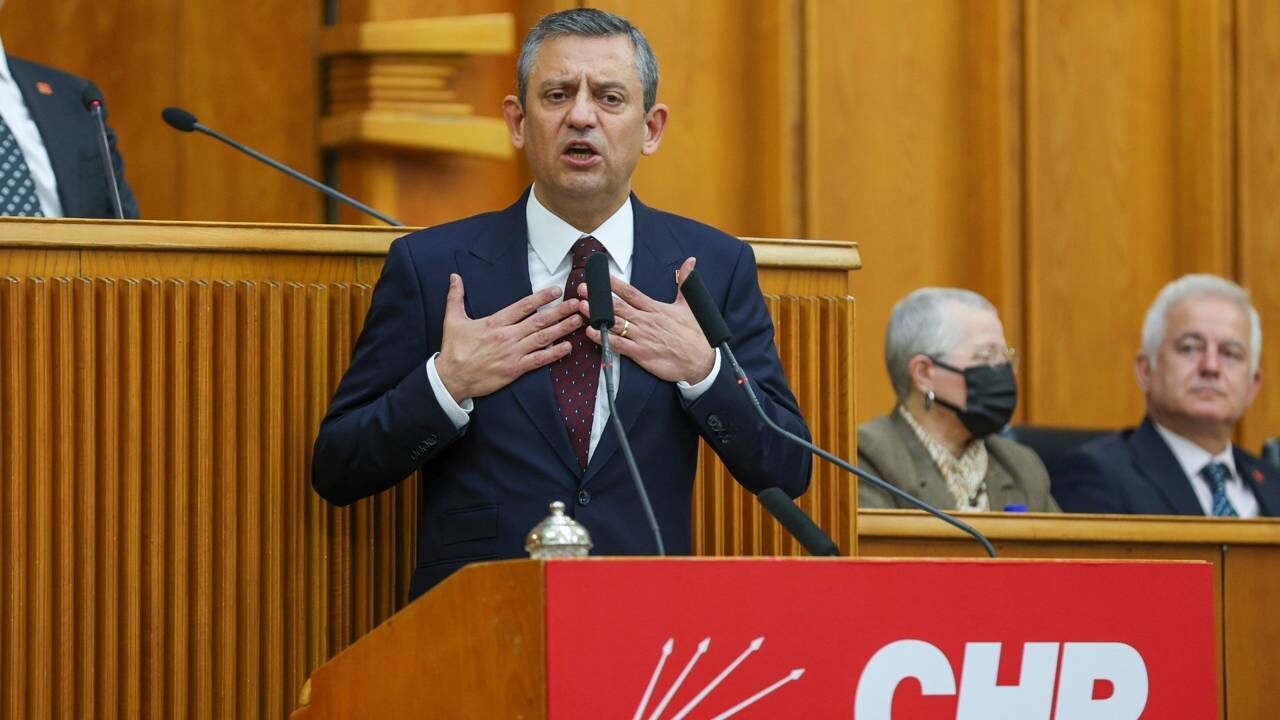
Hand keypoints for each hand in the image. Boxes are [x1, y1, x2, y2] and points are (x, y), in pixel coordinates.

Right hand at [436, 274, 581, 400]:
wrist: (451, 378)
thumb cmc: (454, 349)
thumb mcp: (453, 320)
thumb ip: (456, 297)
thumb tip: (454, 277)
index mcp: (495, 322)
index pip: (523, 306)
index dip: (541, 298)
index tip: (556, 291)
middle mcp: (508, 336)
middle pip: (539, 320)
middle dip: (560, 311)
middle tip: (577, 303)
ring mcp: (513, 353)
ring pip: (543, 338)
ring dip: (562, 329)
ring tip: (578, 320)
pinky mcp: (515, 369)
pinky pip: (538, 360)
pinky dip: (554, 354)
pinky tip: (567, 347)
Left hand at [576, 257, 714, 383]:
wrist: (701, 362)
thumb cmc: (695, 335)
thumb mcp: (691, 305)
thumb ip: (685, 283)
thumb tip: (690, 262)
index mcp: (656, 309)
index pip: (631, 293)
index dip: (615, 284)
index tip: (601, 276)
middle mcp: (647, 321)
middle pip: (618, 306)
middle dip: (599, 297)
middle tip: (583, 288)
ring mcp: (643, 338)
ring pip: (615, 324)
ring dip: (597, 315)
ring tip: (582, 306)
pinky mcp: (641, 354)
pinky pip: (618, 344)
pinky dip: (604, 339)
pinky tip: (592, 333)